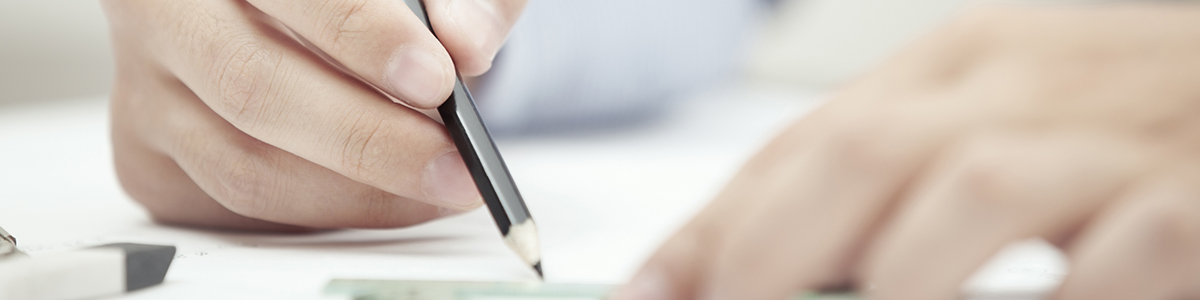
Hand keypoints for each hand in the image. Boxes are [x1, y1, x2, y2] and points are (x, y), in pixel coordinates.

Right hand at [102, 0, 525, 230]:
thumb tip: (467, 45)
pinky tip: (382, 192)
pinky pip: (239, 205)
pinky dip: (326, 210)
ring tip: (437, 184)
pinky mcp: (150, 155)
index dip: (362, 35)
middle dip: (368, 139)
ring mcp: (145, 88)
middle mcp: (163, 13)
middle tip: (451, 162)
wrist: (287, 12)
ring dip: (358, 193)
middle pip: (254, 87)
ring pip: (245, 166)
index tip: (436, 79)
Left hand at [614, 4, 1199, 299]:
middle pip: (862, 154)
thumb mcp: (989, 119)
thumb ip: (882, 183)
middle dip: (770, 255)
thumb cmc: (1115, 116)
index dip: (715, 227)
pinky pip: (1119, 260)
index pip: (805, 143)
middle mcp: (1022, 85)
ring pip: (975, 193)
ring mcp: (1115, 140)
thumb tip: (737, 272)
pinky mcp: (1198, 203)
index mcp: (956, 63)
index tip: (649, 296)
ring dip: (896, 285)